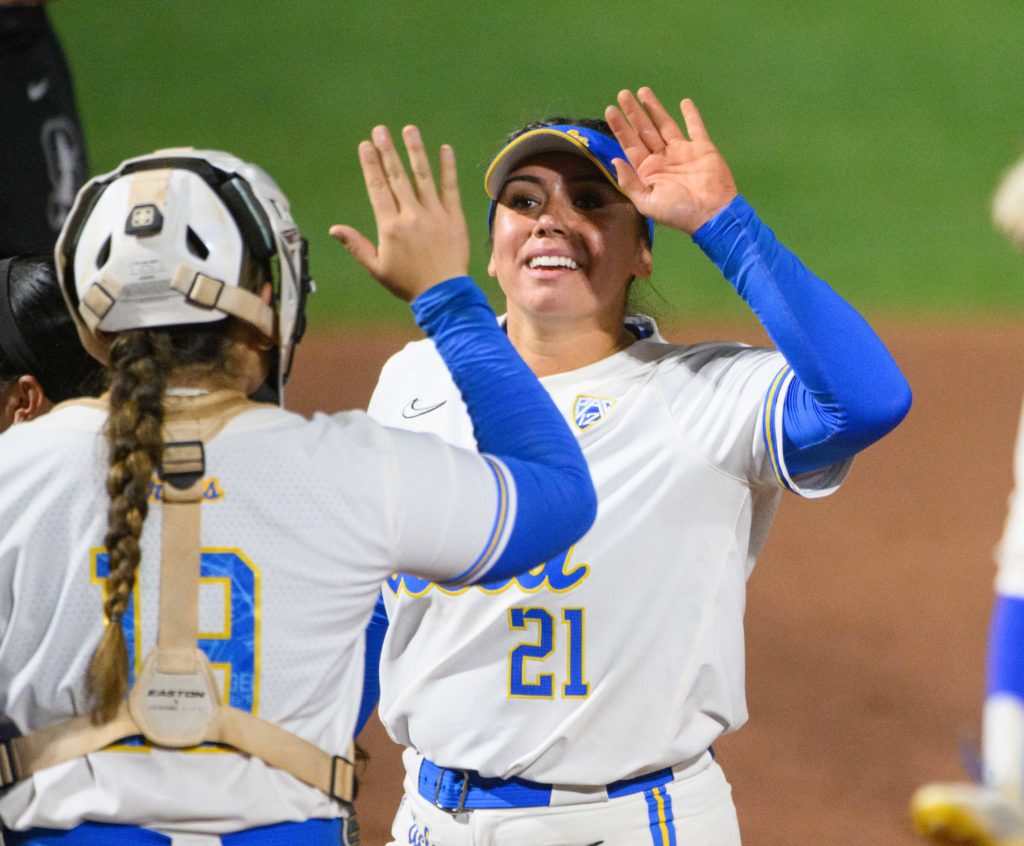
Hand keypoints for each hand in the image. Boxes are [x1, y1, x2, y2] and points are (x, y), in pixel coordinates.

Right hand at [330, 125, 468, 301]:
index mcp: (390, 227)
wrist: (444, 294)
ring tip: (409, 130)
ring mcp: (435, 215)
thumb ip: (356, 245)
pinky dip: (448, 169)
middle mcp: (411, 216)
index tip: (365, 145)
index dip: (370, 165)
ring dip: (415, 151)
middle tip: (381, 129)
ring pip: (423, 177)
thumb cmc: (408, 283)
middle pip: (397, 177)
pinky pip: (450, 188)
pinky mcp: (454, 218)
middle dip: (387, 151)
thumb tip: (334, 229)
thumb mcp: (376, 268)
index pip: (378, 189)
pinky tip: (445, 150)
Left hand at [605, 88, 737, 234]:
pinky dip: (691, 115)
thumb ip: (629, 182)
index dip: (620, 127)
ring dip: (654, 108)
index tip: (611, 110)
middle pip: (644, 131)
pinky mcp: (702, 148)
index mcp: (648, 172)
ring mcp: (682, 152)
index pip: (630, 144)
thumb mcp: (647, 203)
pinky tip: (684, 102)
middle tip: (623, 94)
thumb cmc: (678, 212)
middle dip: (634, 112)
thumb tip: (614, 160)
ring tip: (643, 91)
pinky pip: (696, 128)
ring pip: (664, 125)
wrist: (712, 214)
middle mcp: (662, 159)